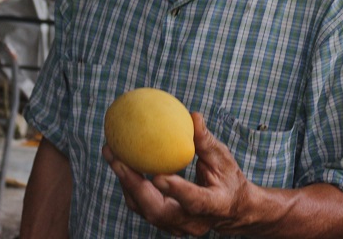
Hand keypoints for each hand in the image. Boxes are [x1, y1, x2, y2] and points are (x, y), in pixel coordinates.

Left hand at [103, 112, 253, 235]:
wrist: (232, 210)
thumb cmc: (228, 179)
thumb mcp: (224, 159)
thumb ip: (206, 141)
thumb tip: (193, 116)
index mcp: (214, 206)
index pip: (195, 202)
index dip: (176, 190)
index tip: (159, 176)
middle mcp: (192, 222)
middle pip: (158, 211)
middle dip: (134, 185)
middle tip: (117, 158)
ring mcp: (176, 226)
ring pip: (145, 208)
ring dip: (125, 181)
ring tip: (111, 152)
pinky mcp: (164, 221)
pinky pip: (141, 204)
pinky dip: (129, 183)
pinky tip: (119, 159)